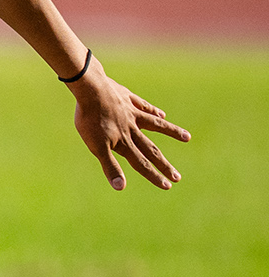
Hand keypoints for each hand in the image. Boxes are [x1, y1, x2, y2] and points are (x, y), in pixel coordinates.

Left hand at [69, 67, 188, 189]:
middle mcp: (132, 129)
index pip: (141, 163)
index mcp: (123, 142)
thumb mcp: (96, 146)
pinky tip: (162, 114)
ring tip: (188, 137)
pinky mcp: (128, 99)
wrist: (89, 89)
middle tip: (178, 177)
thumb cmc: (89, 119)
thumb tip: (121, 187)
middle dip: (164, 165)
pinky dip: (153, 111)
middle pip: (151, 149)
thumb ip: (110, 166)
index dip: (153, 176)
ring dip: (171, 132)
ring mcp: (132, 113)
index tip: (167, 186)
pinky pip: (144, 107)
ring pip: (156, 125)